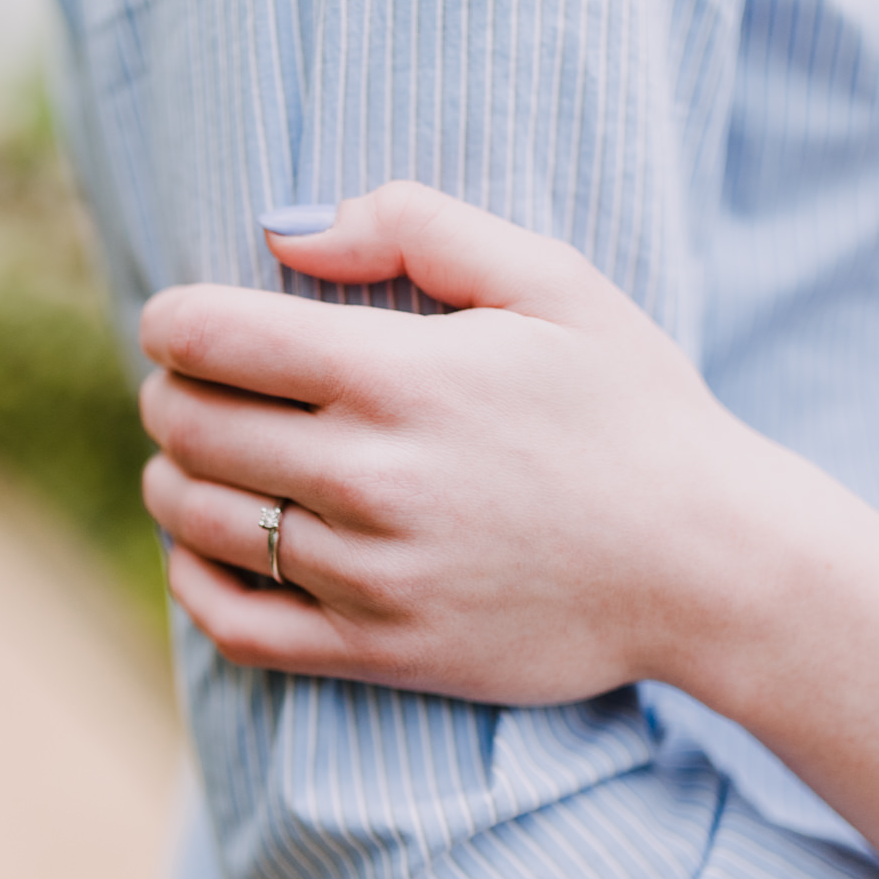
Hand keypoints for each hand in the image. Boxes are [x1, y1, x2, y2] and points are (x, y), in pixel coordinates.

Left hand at [138, 183, 757, 702]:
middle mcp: (371, 479)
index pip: (214, 338)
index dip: (171, 321)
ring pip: (201, 521)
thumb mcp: (554, 279)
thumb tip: (285, 229)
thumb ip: (416, 226)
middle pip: (193, 427)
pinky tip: (201, 550)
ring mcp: (372, 575)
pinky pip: (238, 625)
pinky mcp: (383, 652)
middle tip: (183, 385)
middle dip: (169, 394)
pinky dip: (193, 582)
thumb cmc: (632, 409)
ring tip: (187, 459)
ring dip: (170, 479)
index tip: (177, 322)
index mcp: (401, 376)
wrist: (709, 565)